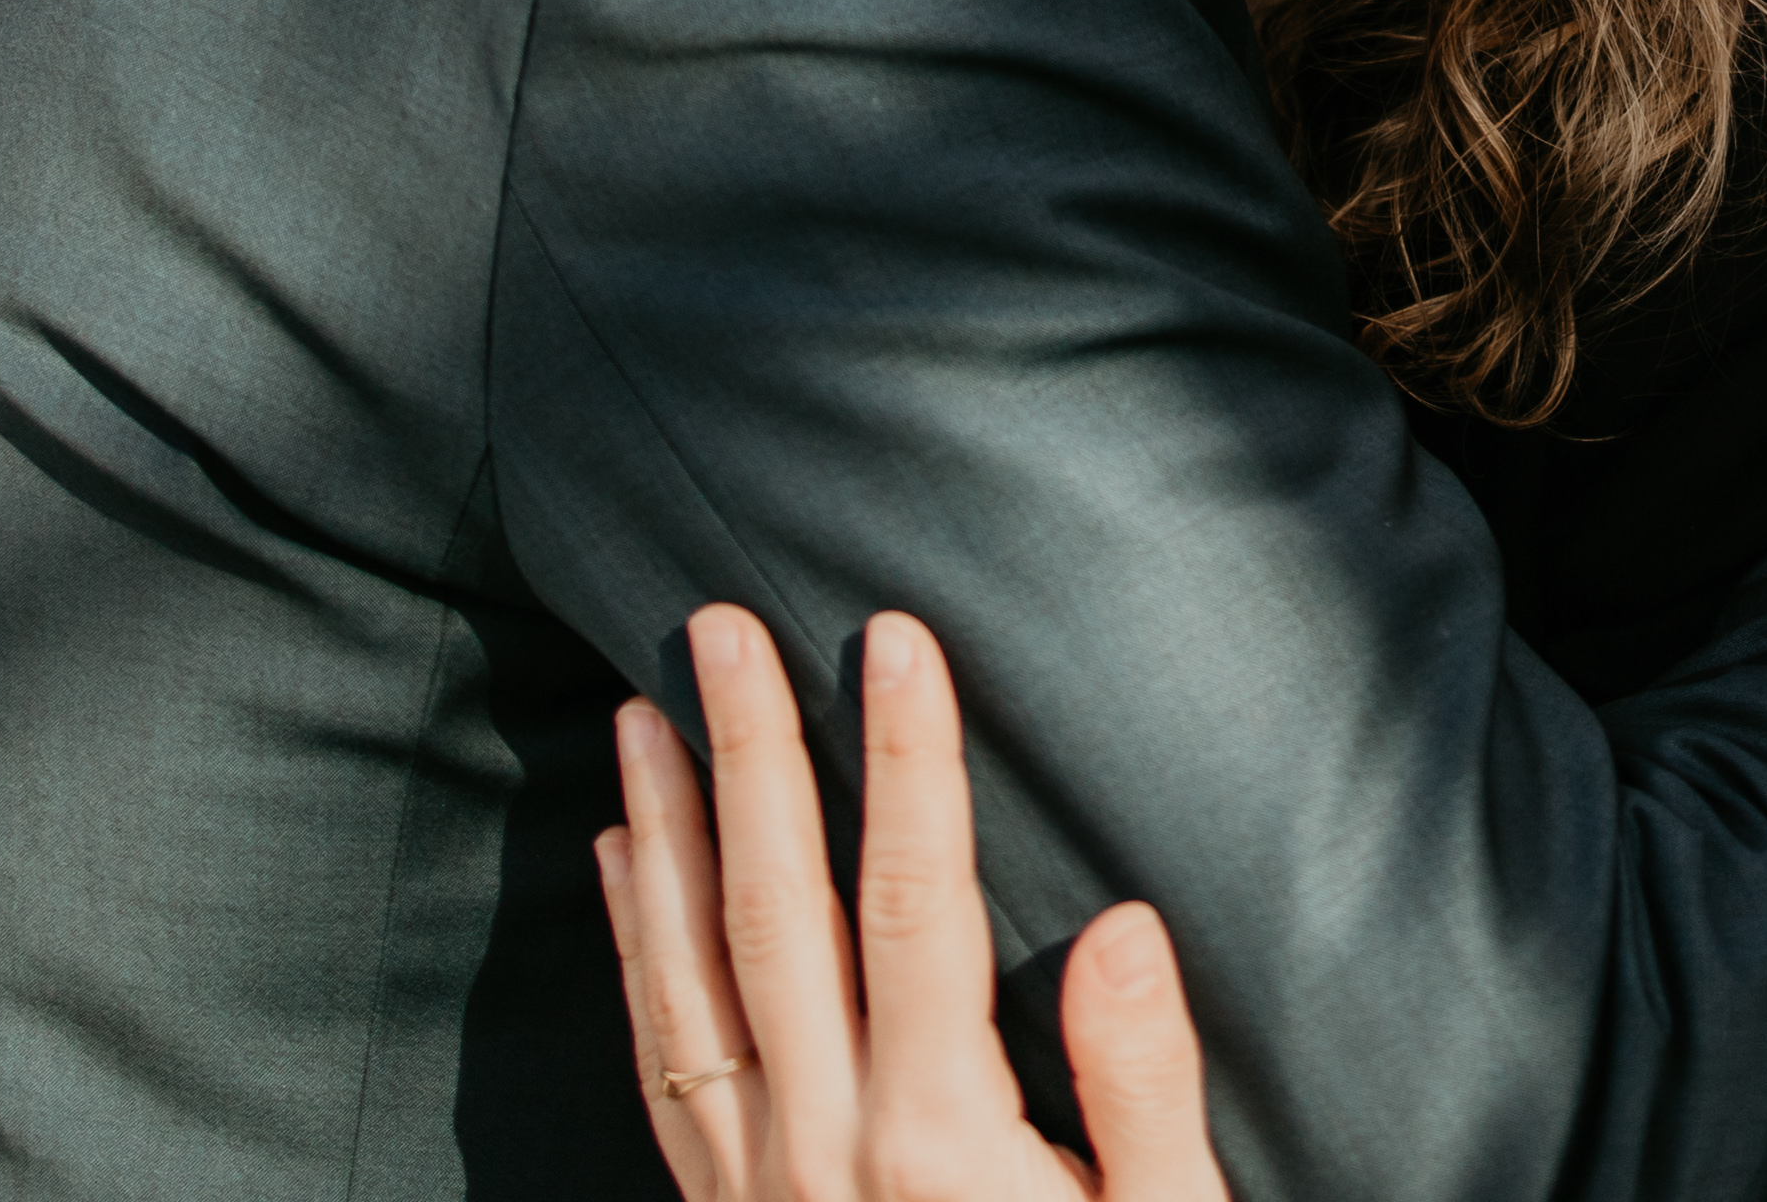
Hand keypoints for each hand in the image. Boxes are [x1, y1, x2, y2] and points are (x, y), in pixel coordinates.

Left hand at [598, 605, 1220, 1201]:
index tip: (894, 635)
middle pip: (771, 914)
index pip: (913, 903)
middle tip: (714, 622)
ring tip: (640, 712)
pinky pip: (658, 1061)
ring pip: (686, 978)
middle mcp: (821, 1150)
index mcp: (935, 1140)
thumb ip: (1139, 1088)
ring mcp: (756, 1189)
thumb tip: (1119, 923)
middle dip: (746, 755)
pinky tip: (626, 867)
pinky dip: (634, 950)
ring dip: (662, 835)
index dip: (907, 762)